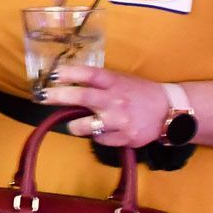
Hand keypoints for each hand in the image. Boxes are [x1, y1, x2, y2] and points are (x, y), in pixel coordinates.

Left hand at [42, 65, 170, 147]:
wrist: (169, 111)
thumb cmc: (138, 92)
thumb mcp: (121, 79)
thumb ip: (98, 82)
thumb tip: (66, 81)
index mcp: (115, 82)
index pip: (90, 74)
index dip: (70, 73)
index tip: (53, 75)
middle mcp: (116, 100)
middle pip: (84, 97)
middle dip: (59, 97)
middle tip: (42, 97)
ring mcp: (121, 120)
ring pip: (89, 125)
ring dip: (76, 126)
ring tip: (74, 125)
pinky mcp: (127, 138)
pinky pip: (102, 139)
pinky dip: (98, 136)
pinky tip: (102, 131)